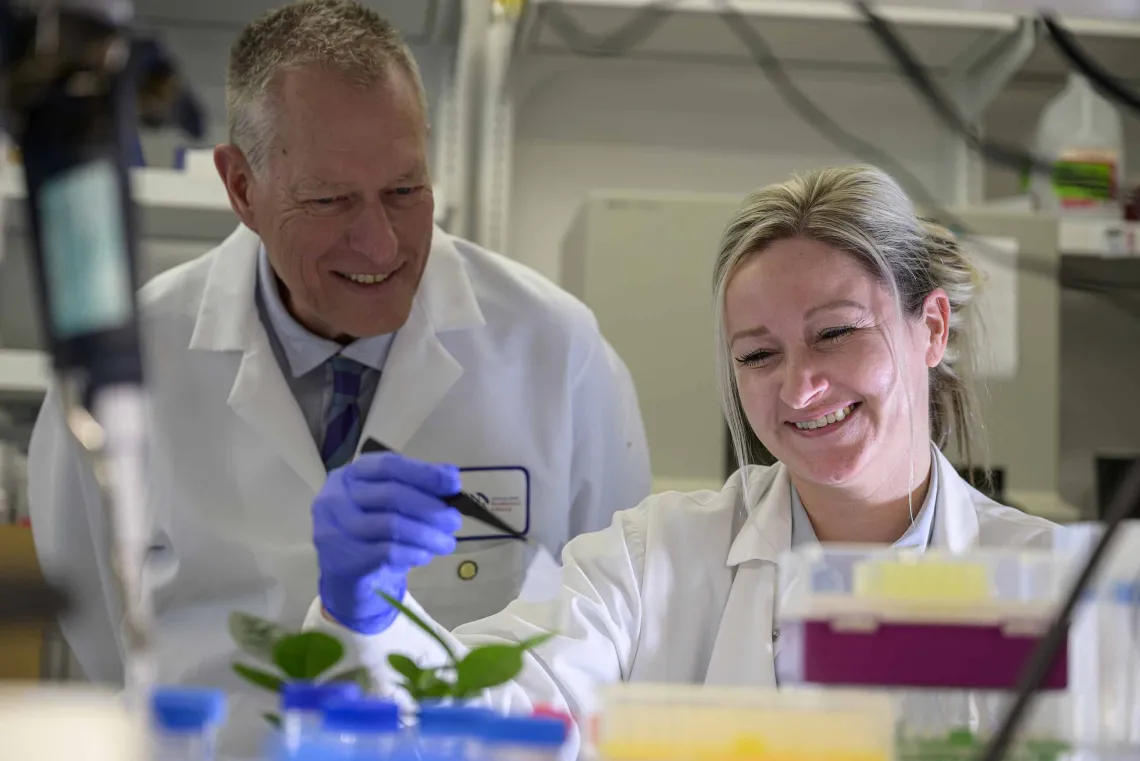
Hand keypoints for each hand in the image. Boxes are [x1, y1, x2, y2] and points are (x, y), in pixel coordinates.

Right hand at [313, 452, 463, 633]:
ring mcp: (334, 529)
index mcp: (349, 475)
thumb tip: (450, 477)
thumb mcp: (389, 505)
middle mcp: (335, 498)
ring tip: (446, 543)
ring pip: (392, 525)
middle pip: (391, 495)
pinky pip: (388, 552)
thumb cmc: (371, 534)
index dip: (424, 473)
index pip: (389, 466)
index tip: (454, 482)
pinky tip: (425, 555)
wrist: (346, 578)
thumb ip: (414, 487)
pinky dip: (413, 552)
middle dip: (430, 508)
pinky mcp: (343, 560)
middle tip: (454, 521)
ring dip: (427, 534)